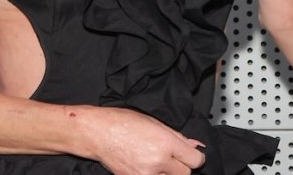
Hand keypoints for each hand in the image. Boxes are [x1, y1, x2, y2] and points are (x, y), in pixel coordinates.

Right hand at [70, 105, 205, 174]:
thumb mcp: (154, 122)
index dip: (195, 157)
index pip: (195, 160)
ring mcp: (145, 174)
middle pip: (185, 174)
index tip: (190, 155)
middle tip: (171, 157)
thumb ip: (177, 137)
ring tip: (156, 162)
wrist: (97, 133)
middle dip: (181, 166)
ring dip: (167, 173)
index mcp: (165, 143)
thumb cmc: (122, 122)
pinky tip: (145, 166)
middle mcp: (157, 161)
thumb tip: (195, 145)